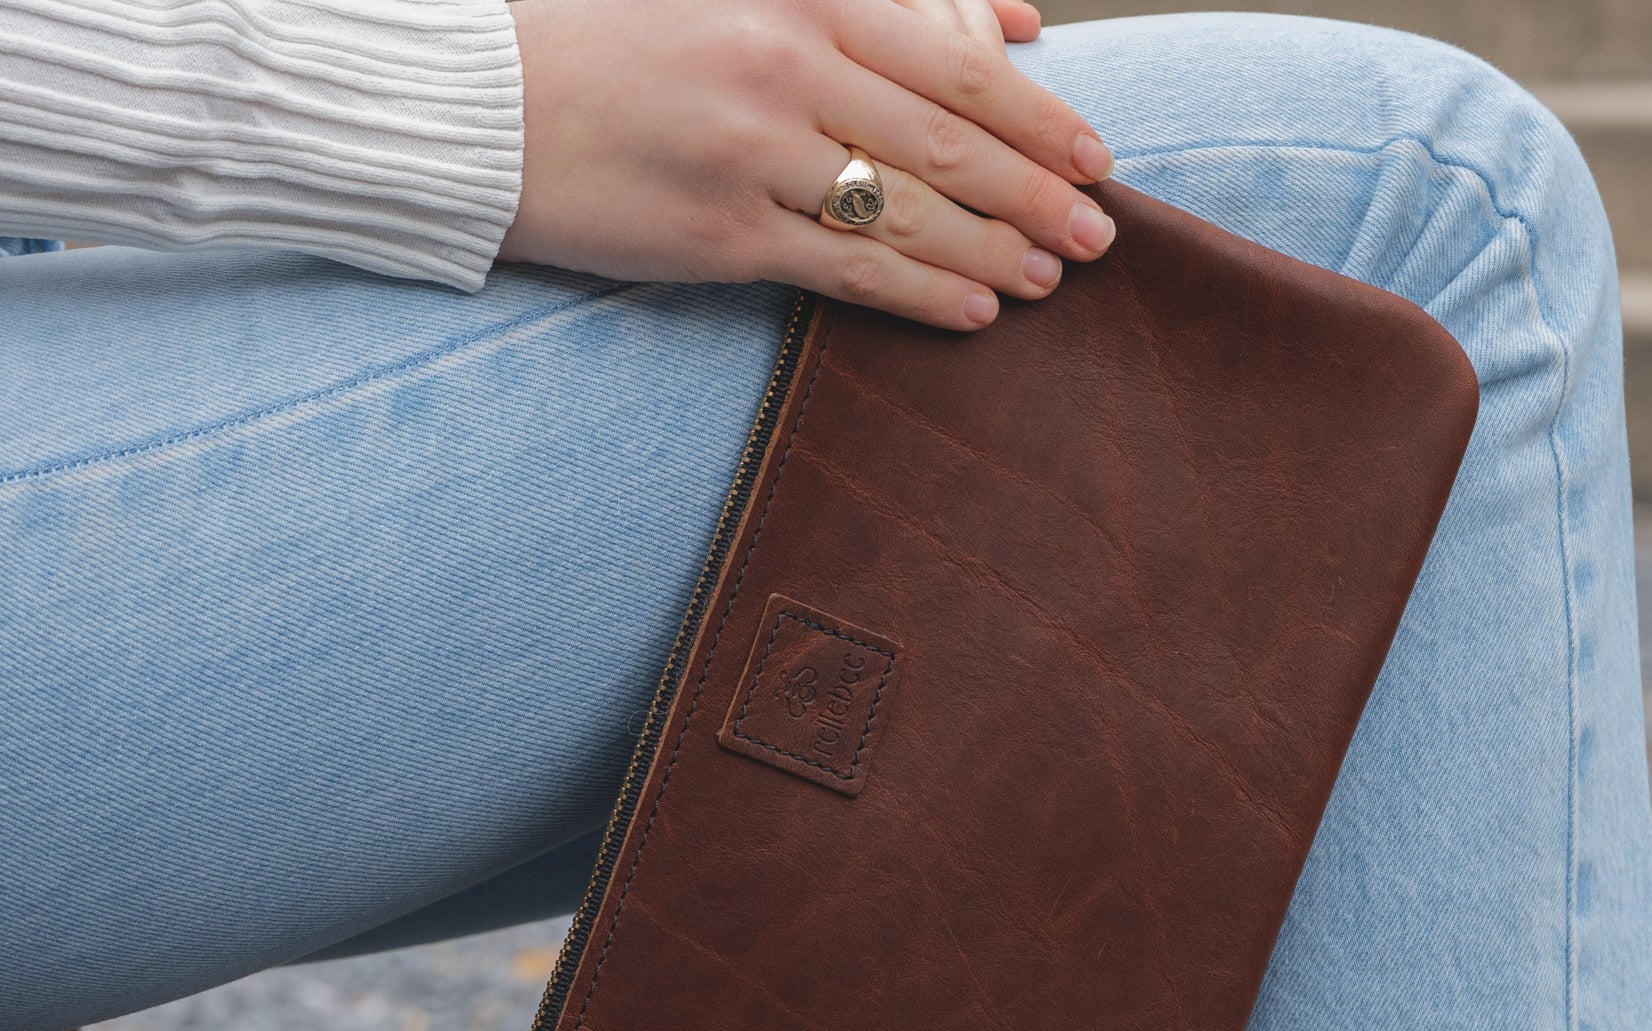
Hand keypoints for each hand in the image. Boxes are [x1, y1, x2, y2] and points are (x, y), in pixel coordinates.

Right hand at [499, 0, 1114, 330]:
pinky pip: (848, 274)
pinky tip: (978, 311)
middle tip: (1102, 235)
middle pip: (948, 143)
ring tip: (1054, 280)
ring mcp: (752, 157)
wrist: (479, 98)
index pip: (951, 60)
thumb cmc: (617, 32)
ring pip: (908, 214)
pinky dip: (923, 296)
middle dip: (1038, 195)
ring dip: (996, 253)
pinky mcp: (720, 238)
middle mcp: (783, 67)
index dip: (1038, 118)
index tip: (1097, 156)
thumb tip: (1008, 15)